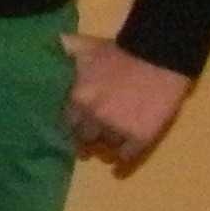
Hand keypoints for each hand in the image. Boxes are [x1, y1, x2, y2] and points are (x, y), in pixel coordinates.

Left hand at [65, 35, 191, 169]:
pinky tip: (119, 164)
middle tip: (88, 141)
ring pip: (106, 147)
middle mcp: (94, 118)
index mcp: (78, 99)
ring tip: (107, 147)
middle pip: (84, 138)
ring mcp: (117, 129)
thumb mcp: (86, 46)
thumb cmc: (120, 51)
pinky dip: (123, 161)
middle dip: (86, 139)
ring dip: (106, 147)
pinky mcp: (140, 137)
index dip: (71, 125)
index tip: (73, 127)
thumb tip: (51, 46)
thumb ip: (66, 49)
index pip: (66, 122)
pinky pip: (127, 157)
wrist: (158, 56)